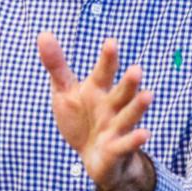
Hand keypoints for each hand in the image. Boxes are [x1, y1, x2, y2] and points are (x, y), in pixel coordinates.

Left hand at [38, 32, 153, 190]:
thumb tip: (43, 33)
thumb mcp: (65, 91)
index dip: (107, 59)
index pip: (103, 72)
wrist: (94, 156)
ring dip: (137, 107)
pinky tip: (145, 134)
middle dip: (128, 82)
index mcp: (97, 90)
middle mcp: (112, 106)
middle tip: (136, 69)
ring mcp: (117, 127)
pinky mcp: (117, 148)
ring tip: (149, 95)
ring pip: (128, 115)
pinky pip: (126, 144)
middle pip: (121, 92)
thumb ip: (56, 65)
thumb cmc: (81, 119)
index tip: (110, 42)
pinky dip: (134, 139)